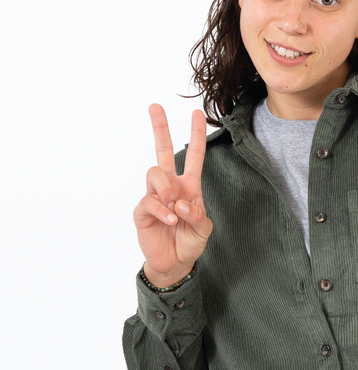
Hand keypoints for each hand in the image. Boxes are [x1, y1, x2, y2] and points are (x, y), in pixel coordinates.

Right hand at [134, 105, 212, 285]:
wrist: (175, 262)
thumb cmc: (189, 241)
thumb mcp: (203, 229)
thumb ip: (196, 213)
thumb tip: (178, 201)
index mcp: (189, 186)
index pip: (193, 156)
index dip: (196, 135)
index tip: (196, 113)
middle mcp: (170, 186)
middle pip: (162, 151)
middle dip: (159, 128)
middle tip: (155, 106)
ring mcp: (155, 196)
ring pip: (154, 173)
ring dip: (166, 189)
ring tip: (174, 208)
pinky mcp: (142, 210)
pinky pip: (149, 201)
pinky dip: (161, 210)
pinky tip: (170, 220)